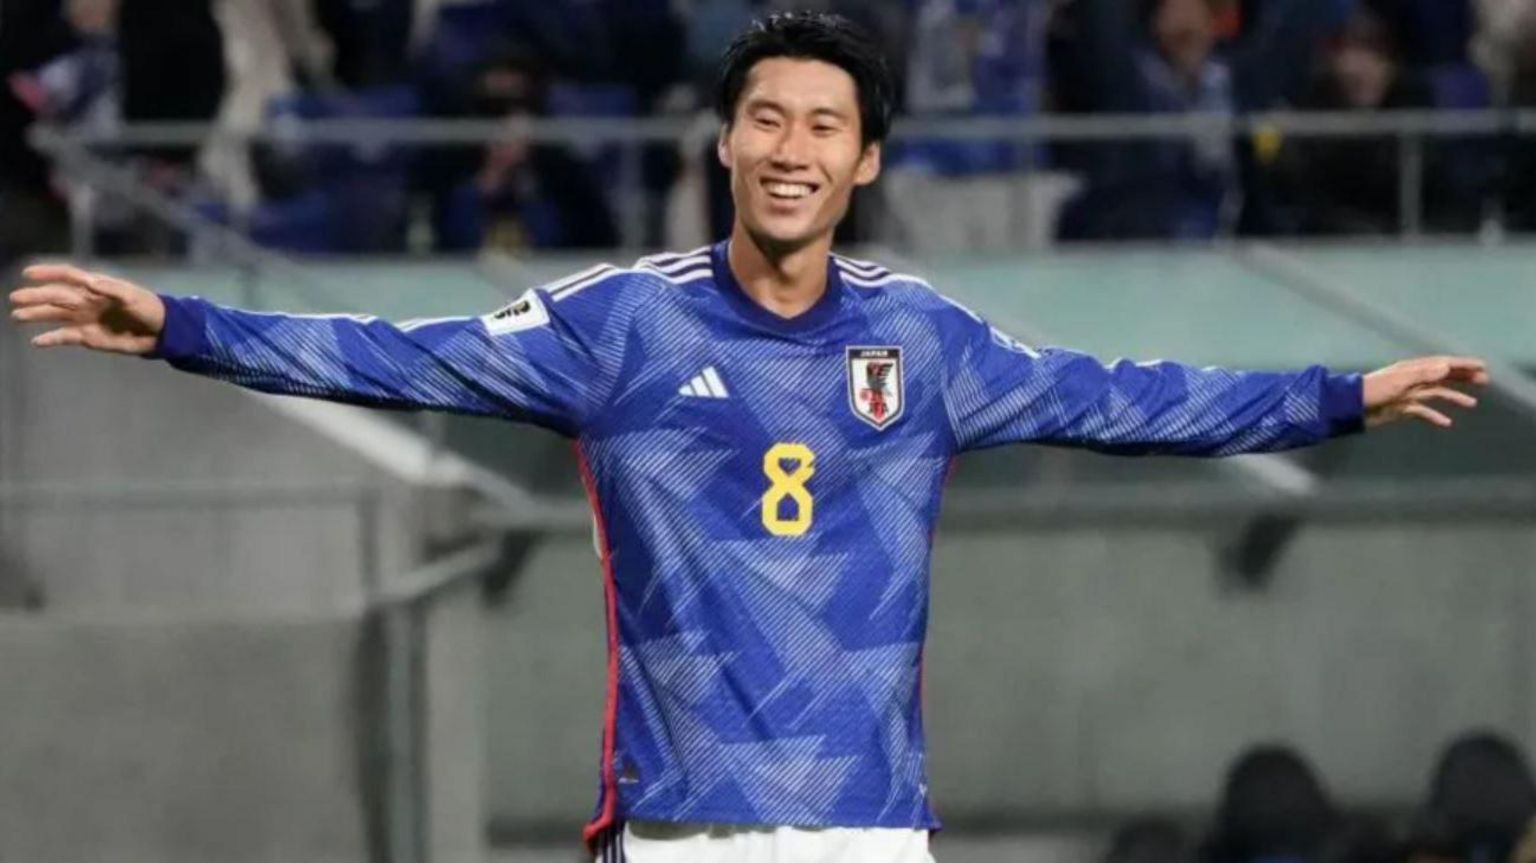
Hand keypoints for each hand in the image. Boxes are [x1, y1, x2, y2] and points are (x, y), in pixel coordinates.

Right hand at [8, 263, 165, 354]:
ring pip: (55, 315)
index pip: (68, 276)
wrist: (159, 332)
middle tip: (15, 298)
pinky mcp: (88, 337)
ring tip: (17, 316)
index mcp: (95, 288)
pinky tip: (36, 341)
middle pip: (55, 297)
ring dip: (36, 315)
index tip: (28, 273)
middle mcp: (85, 301)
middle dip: (35, 297)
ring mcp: (85, 319)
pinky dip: (51, 339)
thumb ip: (111, 289)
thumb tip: (89, 282)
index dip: (49, 273)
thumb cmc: (148, 308)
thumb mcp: (133, 296)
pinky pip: (65, 337)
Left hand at [1362, 356, 1488, 428]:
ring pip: (1436, 394)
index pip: (1442, 364)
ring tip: (1472, 404)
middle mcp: (1413, 379)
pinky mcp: (1402, 409)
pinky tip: (1446, 423)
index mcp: (1412, 369)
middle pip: (1443, 377)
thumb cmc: (1373, 390)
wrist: (1351, 407)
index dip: (1462, 364)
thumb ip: (1423, 374)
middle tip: (1484, 381)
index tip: (1482, 366)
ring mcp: (1408, 395)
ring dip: (1454, 397)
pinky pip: (1423, 412)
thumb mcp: (1399, 380)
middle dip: (1463, 378)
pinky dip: (1435, 416)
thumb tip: (1446, 367)